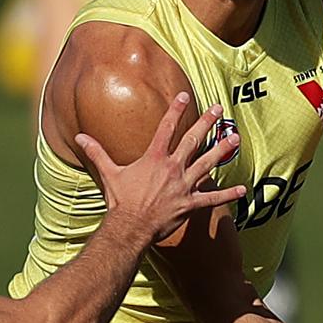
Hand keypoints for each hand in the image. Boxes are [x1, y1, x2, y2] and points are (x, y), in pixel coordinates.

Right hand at [74, 92, 245, 240]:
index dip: (176, 110)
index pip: (166, 127)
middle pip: (193, 140)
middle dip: (207, 122)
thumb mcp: (108, 173)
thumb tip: (79, 137)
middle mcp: (172, 167)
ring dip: (223, 150)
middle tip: (219, 109)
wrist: (129, 227)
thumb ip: (97, 152)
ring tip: (236, 137)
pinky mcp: (191, 204)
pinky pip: (213, 198)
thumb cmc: (120, 201)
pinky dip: (228, 194)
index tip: (185, 96)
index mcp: (154, 158)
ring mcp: (183, 185)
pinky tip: (243, 190)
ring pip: (208, 163)